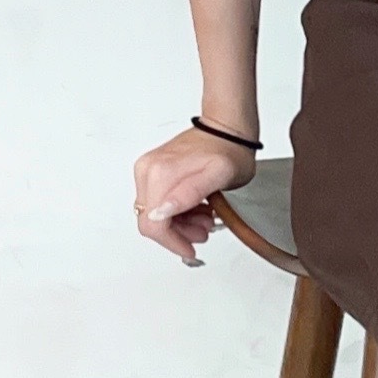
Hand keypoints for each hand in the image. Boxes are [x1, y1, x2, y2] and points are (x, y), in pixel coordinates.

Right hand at [132, 124, 255, 266]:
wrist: (228, 127)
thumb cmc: (229, 150)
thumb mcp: (219, 175)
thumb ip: (189, 194)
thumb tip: (162, 212)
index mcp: (159, 174)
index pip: (153, 224)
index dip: (172, 242)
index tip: (190, 250)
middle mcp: (148, 170)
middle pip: (151, 221)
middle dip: (178, 233)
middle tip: (204, 230)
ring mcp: (148, 169)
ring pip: (154, 214)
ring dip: (179, 223)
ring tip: (205, 218)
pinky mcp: (153, 170)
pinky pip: (158, 202)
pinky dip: (177, 212)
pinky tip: (197, 208)